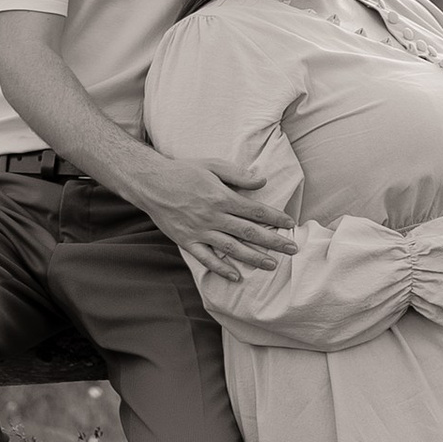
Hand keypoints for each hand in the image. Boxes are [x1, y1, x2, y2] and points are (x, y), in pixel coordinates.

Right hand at [135, 153, 299, 282]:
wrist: (150, 182)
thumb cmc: (183, 171)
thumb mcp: (212, 165)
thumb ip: (238, 175)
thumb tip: (262, 180)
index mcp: (221, 197)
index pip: (255, 211)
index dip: (275, 218)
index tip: (290, 225)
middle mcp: (213, 216)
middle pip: (249, 232)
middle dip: (273, 242)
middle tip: (292, 250)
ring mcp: (199, 231)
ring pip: (231, 248)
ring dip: (253, 258)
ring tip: (271, 265)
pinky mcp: (187, 241)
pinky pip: (206, 259)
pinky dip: (221, 268)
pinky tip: (236, 276)